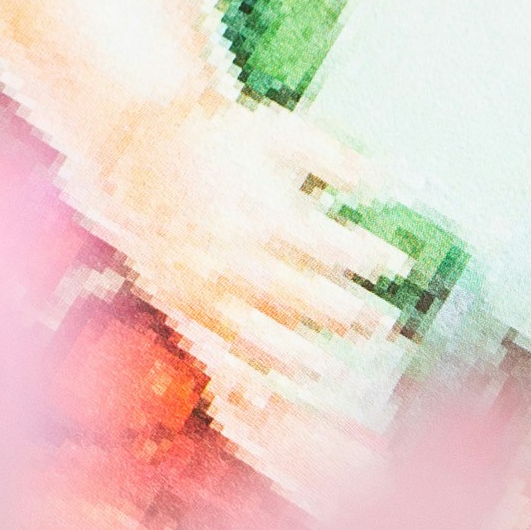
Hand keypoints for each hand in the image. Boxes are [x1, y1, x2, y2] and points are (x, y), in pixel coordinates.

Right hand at [76, 96, 412, 473]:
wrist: (134, 140)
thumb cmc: (217, 134)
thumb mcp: (277, 132)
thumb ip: (335, 158)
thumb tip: (391, 179)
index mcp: (259, 212)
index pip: (327, 246)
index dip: (366, 256)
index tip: (395, 261)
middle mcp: (234, 254)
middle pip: (300, 298)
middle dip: (344, 315)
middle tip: (380, 323)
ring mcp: (204, 284)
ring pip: (258, 337)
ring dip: (299, 359)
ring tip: (329, 371)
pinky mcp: (179, 301)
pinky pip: (212, 349)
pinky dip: (238, 378)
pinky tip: (264, 398)